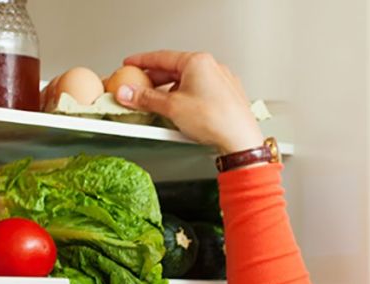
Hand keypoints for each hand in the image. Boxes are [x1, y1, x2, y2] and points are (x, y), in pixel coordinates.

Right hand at [117, 50, 264, 153]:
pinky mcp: (227, 97)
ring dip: (170, 93)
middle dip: (155, 81)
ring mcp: (222, 82)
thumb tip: (128, 93)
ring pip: (188, 83)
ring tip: (157, 107)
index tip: (130, 64)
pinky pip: (200, 94)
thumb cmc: (216, 120)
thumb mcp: (171, 107)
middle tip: (138, 89)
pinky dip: (186, 100)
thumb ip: (145, 98)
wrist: (241, 140)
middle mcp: (213, 68)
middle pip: (175, 71)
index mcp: (198, 62)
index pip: (162, 57)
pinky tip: (178, 114)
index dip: (141, 61)